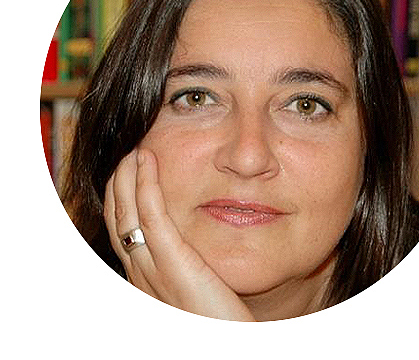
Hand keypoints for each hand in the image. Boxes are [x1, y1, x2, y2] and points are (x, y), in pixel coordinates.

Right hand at [104, 148, 255, 320]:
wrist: (231, 349)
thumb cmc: (220, 322)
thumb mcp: (193, 289)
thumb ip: (183, 265)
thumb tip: (186, 244)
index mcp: (144, 280)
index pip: (122, 229)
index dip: (121, 195)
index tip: (130, 169)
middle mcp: (140, 276)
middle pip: (116, 217)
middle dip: (118, 181)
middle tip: (128, 151)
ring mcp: (152, 273)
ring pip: (126, 213)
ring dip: (126, 176)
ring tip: (135, 150)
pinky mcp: (174, 267)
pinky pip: (152, 217)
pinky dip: (145, 185)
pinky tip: (148, 162)